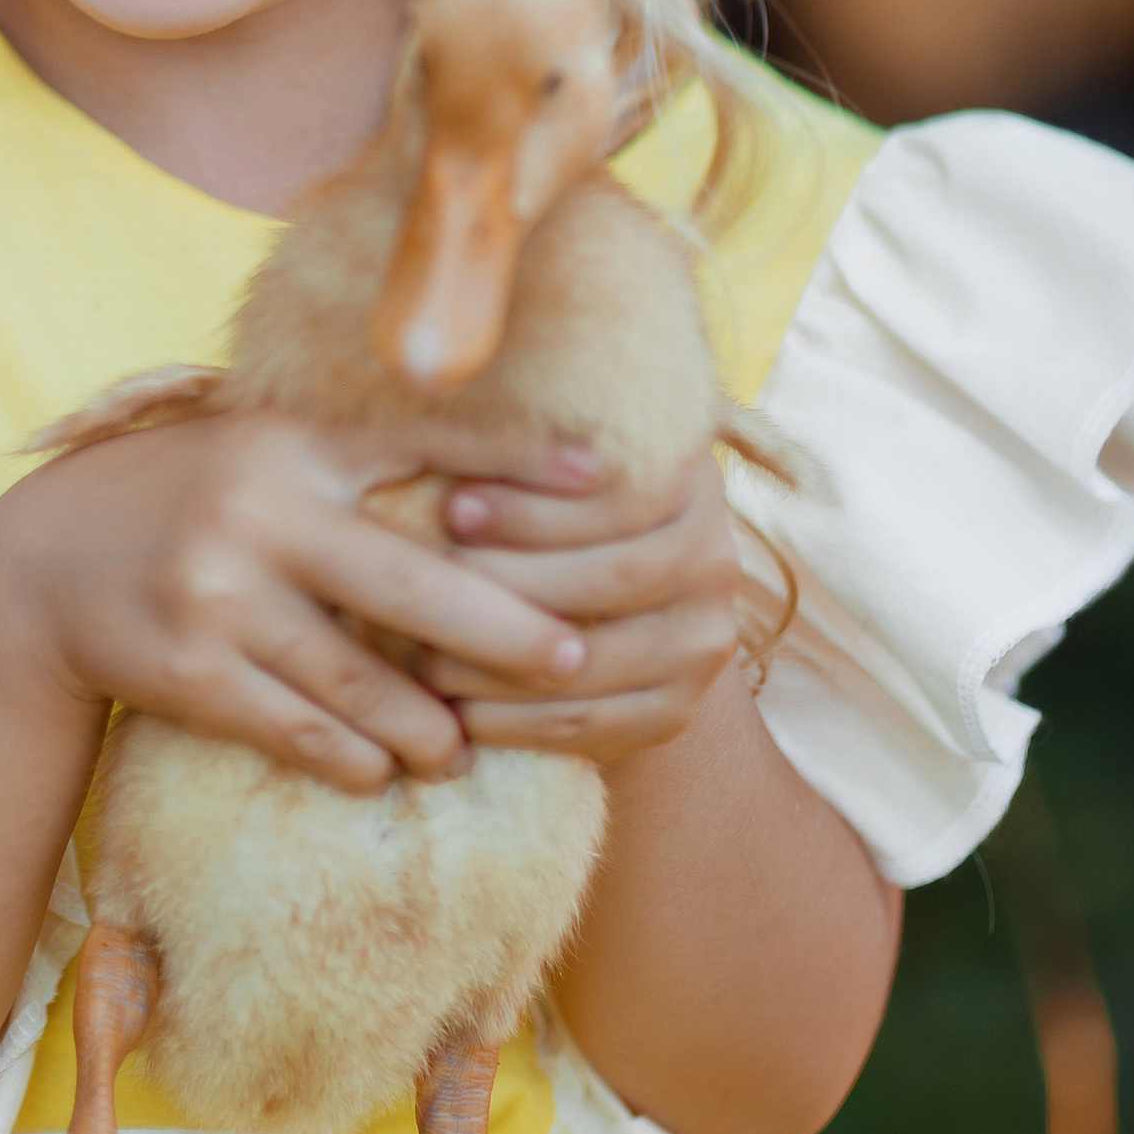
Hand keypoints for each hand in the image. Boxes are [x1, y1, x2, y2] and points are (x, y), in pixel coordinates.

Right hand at [0, 408, 594, 796]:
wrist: (41, 571)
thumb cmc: (185, 500)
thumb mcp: (260, 449)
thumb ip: (355, 456)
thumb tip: (494, 481)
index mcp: (289, 441)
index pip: (422, 442)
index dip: (516, 460)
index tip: (604, 477)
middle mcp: (261, 511)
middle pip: (415, 584)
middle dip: (505, 632)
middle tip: (574, 658)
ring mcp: (222, 595)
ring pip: (364, 680)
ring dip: (431, 724)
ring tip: (467, 745)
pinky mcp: (191, 674)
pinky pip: (303, 732)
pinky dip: (357, 757)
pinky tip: (387, 766)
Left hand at [421, 441, 739, 765]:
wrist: (622, 608)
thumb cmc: (558, 514)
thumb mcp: (556, 469)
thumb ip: (524, 448)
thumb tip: (435, 408)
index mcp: (691, 483)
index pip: (622, 499)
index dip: (535, 508)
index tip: (453, 508)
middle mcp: (715, 561)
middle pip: (608, 580)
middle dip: (506, 583)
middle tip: (423, 587)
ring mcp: (703, 644)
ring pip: (591, 661)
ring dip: (495, 662)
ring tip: (418, 654)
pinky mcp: (677, 711)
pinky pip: (589, 725)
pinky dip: (513, 722)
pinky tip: (454, 710)